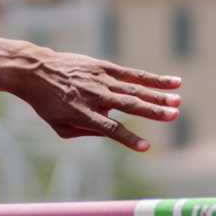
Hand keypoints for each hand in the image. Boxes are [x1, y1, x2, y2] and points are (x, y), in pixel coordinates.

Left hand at [14, 47, 180, 151]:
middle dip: (152, 111)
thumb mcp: (60, 126)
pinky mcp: (105, 67)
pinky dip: (153, 79)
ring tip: (178, 102)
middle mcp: (95, 97)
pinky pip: (132, 74)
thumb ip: (85, 132)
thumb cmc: (48, 104)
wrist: (37, 71)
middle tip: (174, 117)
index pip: (110, 129)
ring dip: (158, 96)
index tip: (146, 147)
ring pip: (134, 89)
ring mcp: (101, 80)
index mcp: (83, 114)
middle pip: (128, 105)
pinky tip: (172, 82)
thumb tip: (111, 133)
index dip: (128, 138)